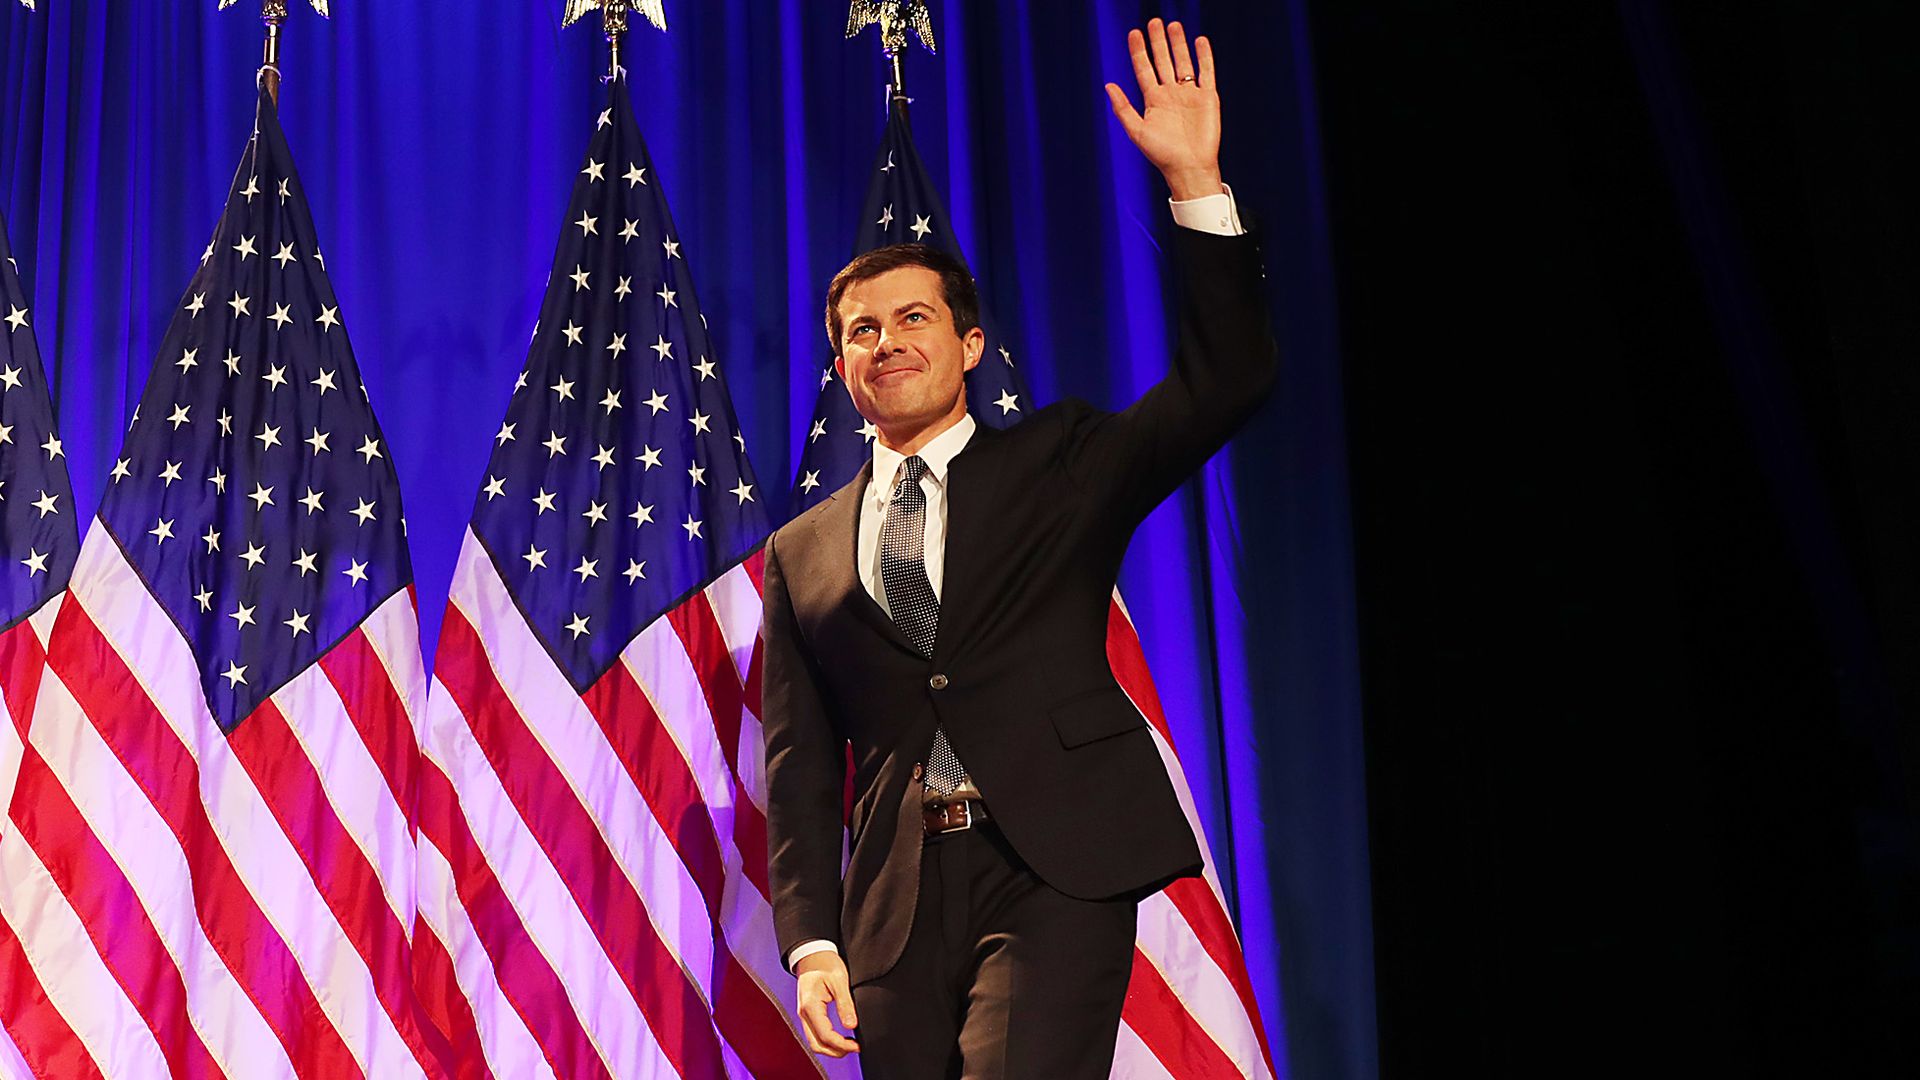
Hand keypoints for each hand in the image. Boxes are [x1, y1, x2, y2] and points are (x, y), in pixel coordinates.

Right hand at [795, 951, 859, 1057]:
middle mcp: (804, 1013)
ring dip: (831, 1048)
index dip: (842, 1045)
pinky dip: (827, 1041)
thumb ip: (845, 1004)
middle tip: (855, 1048)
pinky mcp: (808, 1013)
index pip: (825, 1035)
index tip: (857, 1046)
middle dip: (836, 1051)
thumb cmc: (824, 963)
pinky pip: (815, 1034)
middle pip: (817, 1044)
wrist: (812, 954)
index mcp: (810, 1006)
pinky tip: (840, 1038)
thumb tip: (852, 1025)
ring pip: (814, 1042)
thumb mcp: (839, 981)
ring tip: (849, 1046)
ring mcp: (804, 1014)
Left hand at [1105, 19, 1222, 200]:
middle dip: (1158, 42)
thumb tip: (1107, 85)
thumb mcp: (1137, 131)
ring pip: (1183, 62)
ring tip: (1173, 25)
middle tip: (1154, 22)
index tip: (1134, 33)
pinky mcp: (1208, 97)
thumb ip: (1122, 108)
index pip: (1144, 69)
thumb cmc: (1162, 154)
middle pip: (1163, 61)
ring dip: (1179, 44)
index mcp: (1153, 101)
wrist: (1190, 167)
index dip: (1139, 51)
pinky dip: (1204, 57)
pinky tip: (1200, 41)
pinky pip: (1206, 72)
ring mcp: (1189, 94)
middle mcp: (1171, 94)